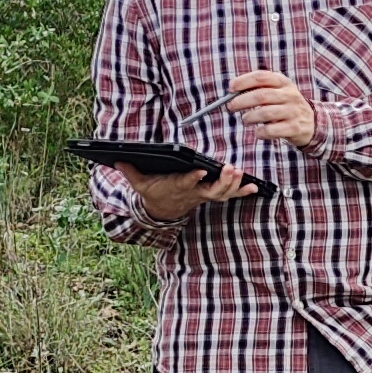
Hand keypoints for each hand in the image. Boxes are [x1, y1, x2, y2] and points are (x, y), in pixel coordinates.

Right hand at [117, 160, 256, 221]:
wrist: (162, 212)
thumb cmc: (153, 192)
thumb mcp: (139, 184)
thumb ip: (131, 172)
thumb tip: (117, 160)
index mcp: (177, 187)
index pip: (186, 182)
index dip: (194, 178)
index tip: (201, 171)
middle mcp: (194, 193)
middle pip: (211, 190)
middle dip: (223, 181)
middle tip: (232, 169)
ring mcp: (204, 195)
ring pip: (222, 193)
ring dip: (234, 185)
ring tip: (241, 173)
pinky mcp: (210, 195)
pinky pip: (228, 195)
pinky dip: (241, 191)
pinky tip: (253, 187)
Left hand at [226, 71, 317, 149]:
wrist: (312, 123)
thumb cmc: (286, 106)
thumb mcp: (278, 92)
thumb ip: (259, 90)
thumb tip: (233, 93)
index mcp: (283, 82)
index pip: (261, 77)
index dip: (243, 81)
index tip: (231, 88)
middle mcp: (290, 95)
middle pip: (261, 95)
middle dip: (242, 101)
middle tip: (231, 106)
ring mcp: (293, 111)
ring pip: (265, 113)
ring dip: (250, 117)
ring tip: (245, 120)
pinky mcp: (294, 128)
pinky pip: (272, 130)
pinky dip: (260, 132)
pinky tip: (258, 132)